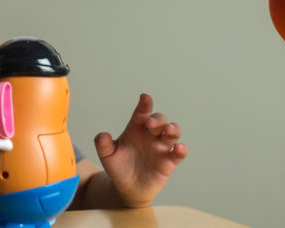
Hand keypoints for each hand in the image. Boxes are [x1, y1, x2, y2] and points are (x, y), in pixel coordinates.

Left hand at [94, 93, 186, 208]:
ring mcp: (161, 147)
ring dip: (173, 129)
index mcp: (136, 128)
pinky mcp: (169, 162)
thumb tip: (103, 135)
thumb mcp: (107, 156)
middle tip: (149, 123)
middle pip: (160, 120)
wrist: (128, 187)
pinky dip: (182, 150)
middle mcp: (151, 135)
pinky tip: (180, 148)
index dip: (144, 104)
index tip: (144, 97)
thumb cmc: (119, 166)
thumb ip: (103, 144)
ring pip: (173, 133)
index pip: (142, 113)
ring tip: (168, 130)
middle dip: (157, 119)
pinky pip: (178, 154)